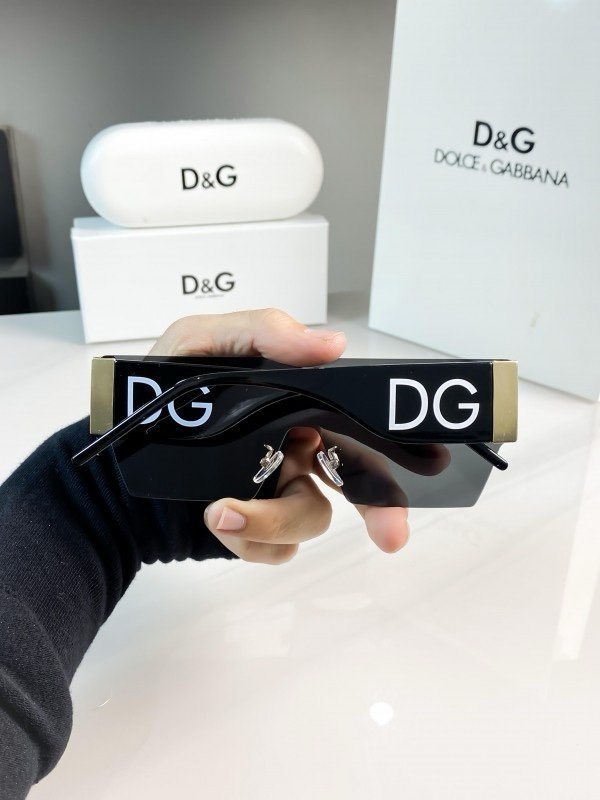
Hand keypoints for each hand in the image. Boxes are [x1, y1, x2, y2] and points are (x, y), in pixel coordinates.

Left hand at [149, 308, 409, 563]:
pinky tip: (215, 519)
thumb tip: (328, 344)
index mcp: (293, 401)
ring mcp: (275, 490)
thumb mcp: (197, 344)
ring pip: (311, 518)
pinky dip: (249, 540)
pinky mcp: (254, 530)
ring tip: (221, 512)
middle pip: (355, 478)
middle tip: (391, 534)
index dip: (388, 437)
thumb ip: (261, 334)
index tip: (418, 456)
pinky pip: (274, 549)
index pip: (353, 415)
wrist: (112, 465)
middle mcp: (294, 447)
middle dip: (379, 507)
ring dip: (273, 521)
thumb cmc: (156, 400)